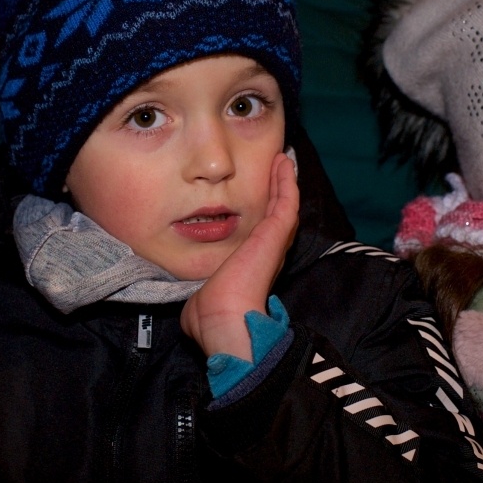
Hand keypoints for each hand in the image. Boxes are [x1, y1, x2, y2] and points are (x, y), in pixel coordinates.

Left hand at [180, 151, 298, 359]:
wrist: (224, 321)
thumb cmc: (210, 318)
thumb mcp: (200, 303)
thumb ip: (200, 298)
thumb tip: (195, 306)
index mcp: (251, 269)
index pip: (260, 238)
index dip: (261, 218)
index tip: (258, 201)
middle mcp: (267, 255)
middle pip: (276, 216)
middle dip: (276, 193)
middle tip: (277, 170)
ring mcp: (273, 243)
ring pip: (284, 205)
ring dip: (284, 182)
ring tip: (282, 161)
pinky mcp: (275, 233)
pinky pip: (286, 200)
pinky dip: (286, 180)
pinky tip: (283, 162)